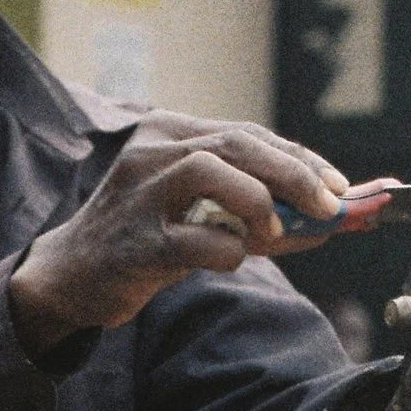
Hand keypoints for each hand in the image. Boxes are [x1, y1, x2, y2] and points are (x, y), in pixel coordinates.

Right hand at [10, 118, 347, 355]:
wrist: (70, 275)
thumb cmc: (144, 241)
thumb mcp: (199, 213)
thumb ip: (256, 209)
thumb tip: (328, 220)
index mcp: (170, 134)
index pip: (249, 135)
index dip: (300, 158)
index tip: (339, 187)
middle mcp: (153, 152)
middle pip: (236, 144)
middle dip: (294, 174)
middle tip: (330, 207)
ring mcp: (140, 194)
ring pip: (210, 171)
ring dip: (257, 201)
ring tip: (275, 231)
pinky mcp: (134, 243)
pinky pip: (193, 240)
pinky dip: (225, 251)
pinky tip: (228, 259)